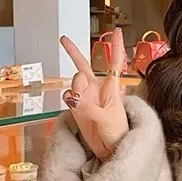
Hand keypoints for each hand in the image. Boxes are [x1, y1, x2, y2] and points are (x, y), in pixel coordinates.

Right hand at [60, 29, 129, 160]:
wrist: (111, 149)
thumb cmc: (118, 133)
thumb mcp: (108, 120)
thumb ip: (91, 109)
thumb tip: (76, 100)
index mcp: (112, 89)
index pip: (115, 63)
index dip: (115, 47)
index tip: (116, 31)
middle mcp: (97, 90)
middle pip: (84, 66)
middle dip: (74, 52)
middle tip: (63, 39)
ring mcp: (86, 98)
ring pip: (74, 81)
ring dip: (75, 88)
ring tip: (80, 101)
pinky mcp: (77, 108)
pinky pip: (67, 96)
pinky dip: (69, 99)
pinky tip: (75, 106)